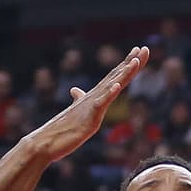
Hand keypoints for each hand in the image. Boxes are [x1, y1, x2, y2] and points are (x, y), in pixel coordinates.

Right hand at [29, 46, 149, 161]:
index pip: (114, 77)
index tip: (139, 51)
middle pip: (116, 77)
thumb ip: (78, 99)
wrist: (46, 142)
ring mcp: (91, 106)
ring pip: (111, 87)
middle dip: (131, 63)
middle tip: (144, 48)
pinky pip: (99, 104)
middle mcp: (94, 97)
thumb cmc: (62, 129)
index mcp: (94, 97)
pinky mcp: (88, 118)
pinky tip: (117, 86)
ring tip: (135, 61)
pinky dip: (108, 94)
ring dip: (123, 74)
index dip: (127, 65)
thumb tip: (75, 90)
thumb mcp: (76, 112)